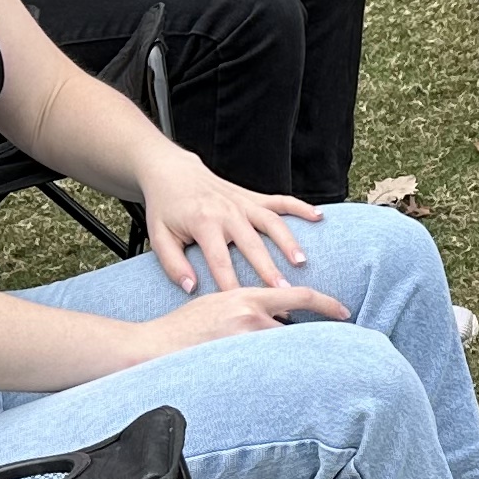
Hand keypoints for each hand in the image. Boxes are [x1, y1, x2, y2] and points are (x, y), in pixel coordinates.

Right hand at [126, 279, 348, 356]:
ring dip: (286, 358)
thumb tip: (273, 316)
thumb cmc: (183, 326)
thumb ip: (248, 306)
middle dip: (307, 341)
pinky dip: (271, 371)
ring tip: (289, 370)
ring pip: (282, 349)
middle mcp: (250, 315)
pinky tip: (268, 380)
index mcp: (247, 296)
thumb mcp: (218, 303)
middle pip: (296, 329)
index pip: (299, 295)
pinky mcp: (235, 362)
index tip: (345, 311)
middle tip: (327, 353)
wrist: (154, 346)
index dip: (327, 303)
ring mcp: (244, 340)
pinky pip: (265, 368)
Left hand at [143, 162, 321, 291]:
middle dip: (268, 269)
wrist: (172, 171)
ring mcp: (243, 202)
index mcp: (203, 223)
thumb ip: (173, 264)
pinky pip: (281, 200)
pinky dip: (301, 207)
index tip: (245, 307)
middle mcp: (227, 211)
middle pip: (252, 245)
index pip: (220, 261)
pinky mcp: (253, 196)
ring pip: (272, 222)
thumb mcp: (159, 237)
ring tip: (302, 262)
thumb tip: (192, 288)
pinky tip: (319, 218)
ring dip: (289, 241)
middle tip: (284, 291)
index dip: (233, 285)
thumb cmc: (166, 209)